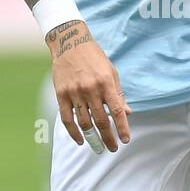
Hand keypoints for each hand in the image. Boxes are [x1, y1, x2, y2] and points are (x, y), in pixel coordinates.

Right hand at [47, 21, 131, 150]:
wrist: (70, 42)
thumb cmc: (95, 58)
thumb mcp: (111, 72)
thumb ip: (119, 94)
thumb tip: (128, 113)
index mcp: (106, 83)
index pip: (116, 111)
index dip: (122, 128)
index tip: (125, 140)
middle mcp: (91, 89)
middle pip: (101, 120)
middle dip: (108, 138)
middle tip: (112, 148)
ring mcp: (75, 92)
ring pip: (84, 122)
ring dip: (92, 138)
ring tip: (98, 147)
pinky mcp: (62, 94)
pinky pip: (67, 119)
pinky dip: (74, 132)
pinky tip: (80, 140)